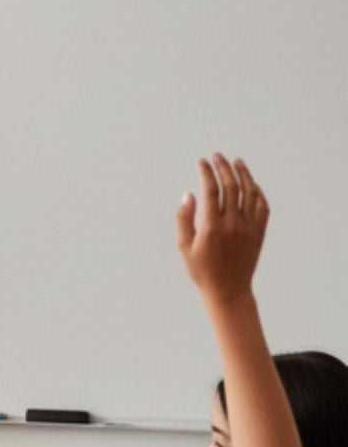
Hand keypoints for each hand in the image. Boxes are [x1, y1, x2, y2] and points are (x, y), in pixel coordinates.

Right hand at [176, 153, 267, 304]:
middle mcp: (233, 224)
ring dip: (243, 174)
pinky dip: (257, 191)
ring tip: (236, 162)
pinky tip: (251, 183)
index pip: (210, 191)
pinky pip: (262, 206)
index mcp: (211, 227)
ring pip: (249, 193)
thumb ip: (184, 219)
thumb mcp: (184, 246)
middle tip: (217, 156)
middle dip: (223, 168)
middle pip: (231, 187)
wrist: (228, 290)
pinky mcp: (259, 232)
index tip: (201, 161)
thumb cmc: (201, 270)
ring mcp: (249, 227)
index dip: (206, 173)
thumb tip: (188, 194)